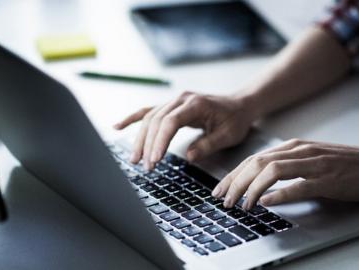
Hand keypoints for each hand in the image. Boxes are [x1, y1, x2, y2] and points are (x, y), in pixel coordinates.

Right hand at [114, 91, 254, 169]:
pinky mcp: (171, 107)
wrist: (240, 105)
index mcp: (195, 104)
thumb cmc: (236, 120)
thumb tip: (188, 156)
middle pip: (157, 120)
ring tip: (135, 159)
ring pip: (150, 118)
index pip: (171, 121)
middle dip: (149, 144)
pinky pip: (149, 111)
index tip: (155, 158)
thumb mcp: (228, 135)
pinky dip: (133, 119)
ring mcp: (174, 101)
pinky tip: (118, 126)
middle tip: (146, 166)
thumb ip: (208, 144)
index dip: (161, 140)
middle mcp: (181, 99)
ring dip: (140, 138)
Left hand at [211, 139, 358, 209]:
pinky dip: (279, 194)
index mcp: (295, 147)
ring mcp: (315, 163)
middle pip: (257, 163)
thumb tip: (262, 182)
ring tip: (241, 204)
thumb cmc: (348, 164)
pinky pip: (299, 185)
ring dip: (251, 188)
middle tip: (223, 200)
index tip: (221, 189)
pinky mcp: (329, 179)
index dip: (234, 174)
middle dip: (235, 182)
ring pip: (272, 171)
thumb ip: (289, 166)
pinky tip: (266, 202)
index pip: (255, 158)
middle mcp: (301, 151)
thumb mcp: (312, 159)